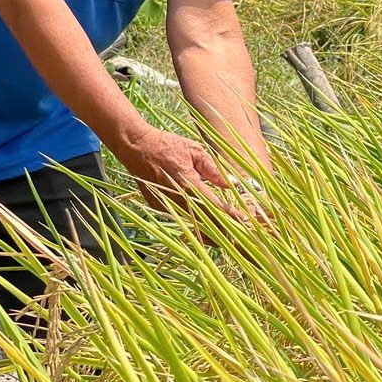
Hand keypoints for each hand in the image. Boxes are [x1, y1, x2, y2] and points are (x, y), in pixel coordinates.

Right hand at [121, 126, 250, 232]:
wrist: (137, 148)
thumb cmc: (167, 145)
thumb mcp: (194, 151)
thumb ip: (213, 169)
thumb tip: (232, 183)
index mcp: (189, 185)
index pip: (215, 206)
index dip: (230, 216)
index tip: (243, 220)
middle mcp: (178, 200)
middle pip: (205, 223)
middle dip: (222, 232)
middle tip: (238, 235)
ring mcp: (167, 206)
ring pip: (192, 226)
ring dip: (209, 232)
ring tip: (226, 236)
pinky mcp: (160, 208)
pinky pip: (181, 220)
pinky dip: (194, 225)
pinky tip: (206, 227)